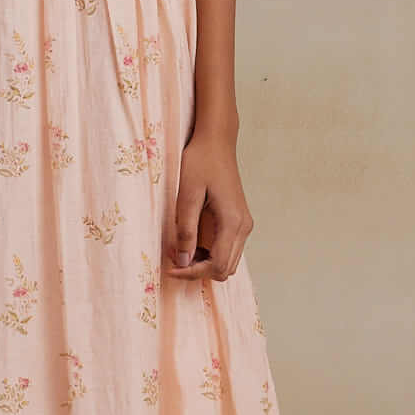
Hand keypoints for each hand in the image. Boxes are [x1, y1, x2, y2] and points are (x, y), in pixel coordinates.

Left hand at [165, 126, 250, 281]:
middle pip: (226, 269)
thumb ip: (186, 230)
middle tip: (173, 259)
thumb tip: (183, 261)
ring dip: (204, 263)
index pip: (218, 265)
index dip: (193, 273)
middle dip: (198, 270)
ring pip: (228, 262)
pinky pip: (227, 249)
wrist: (216, 142)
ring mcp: (244, 224)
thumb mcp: (187, 194)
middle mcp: (244, 227)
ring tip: (180, 249)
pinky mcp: (238, 220)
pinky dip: (209, 253)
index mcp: (233, 222)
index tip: (170, 268)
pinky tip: (190, 241)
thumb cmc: (200, 162)